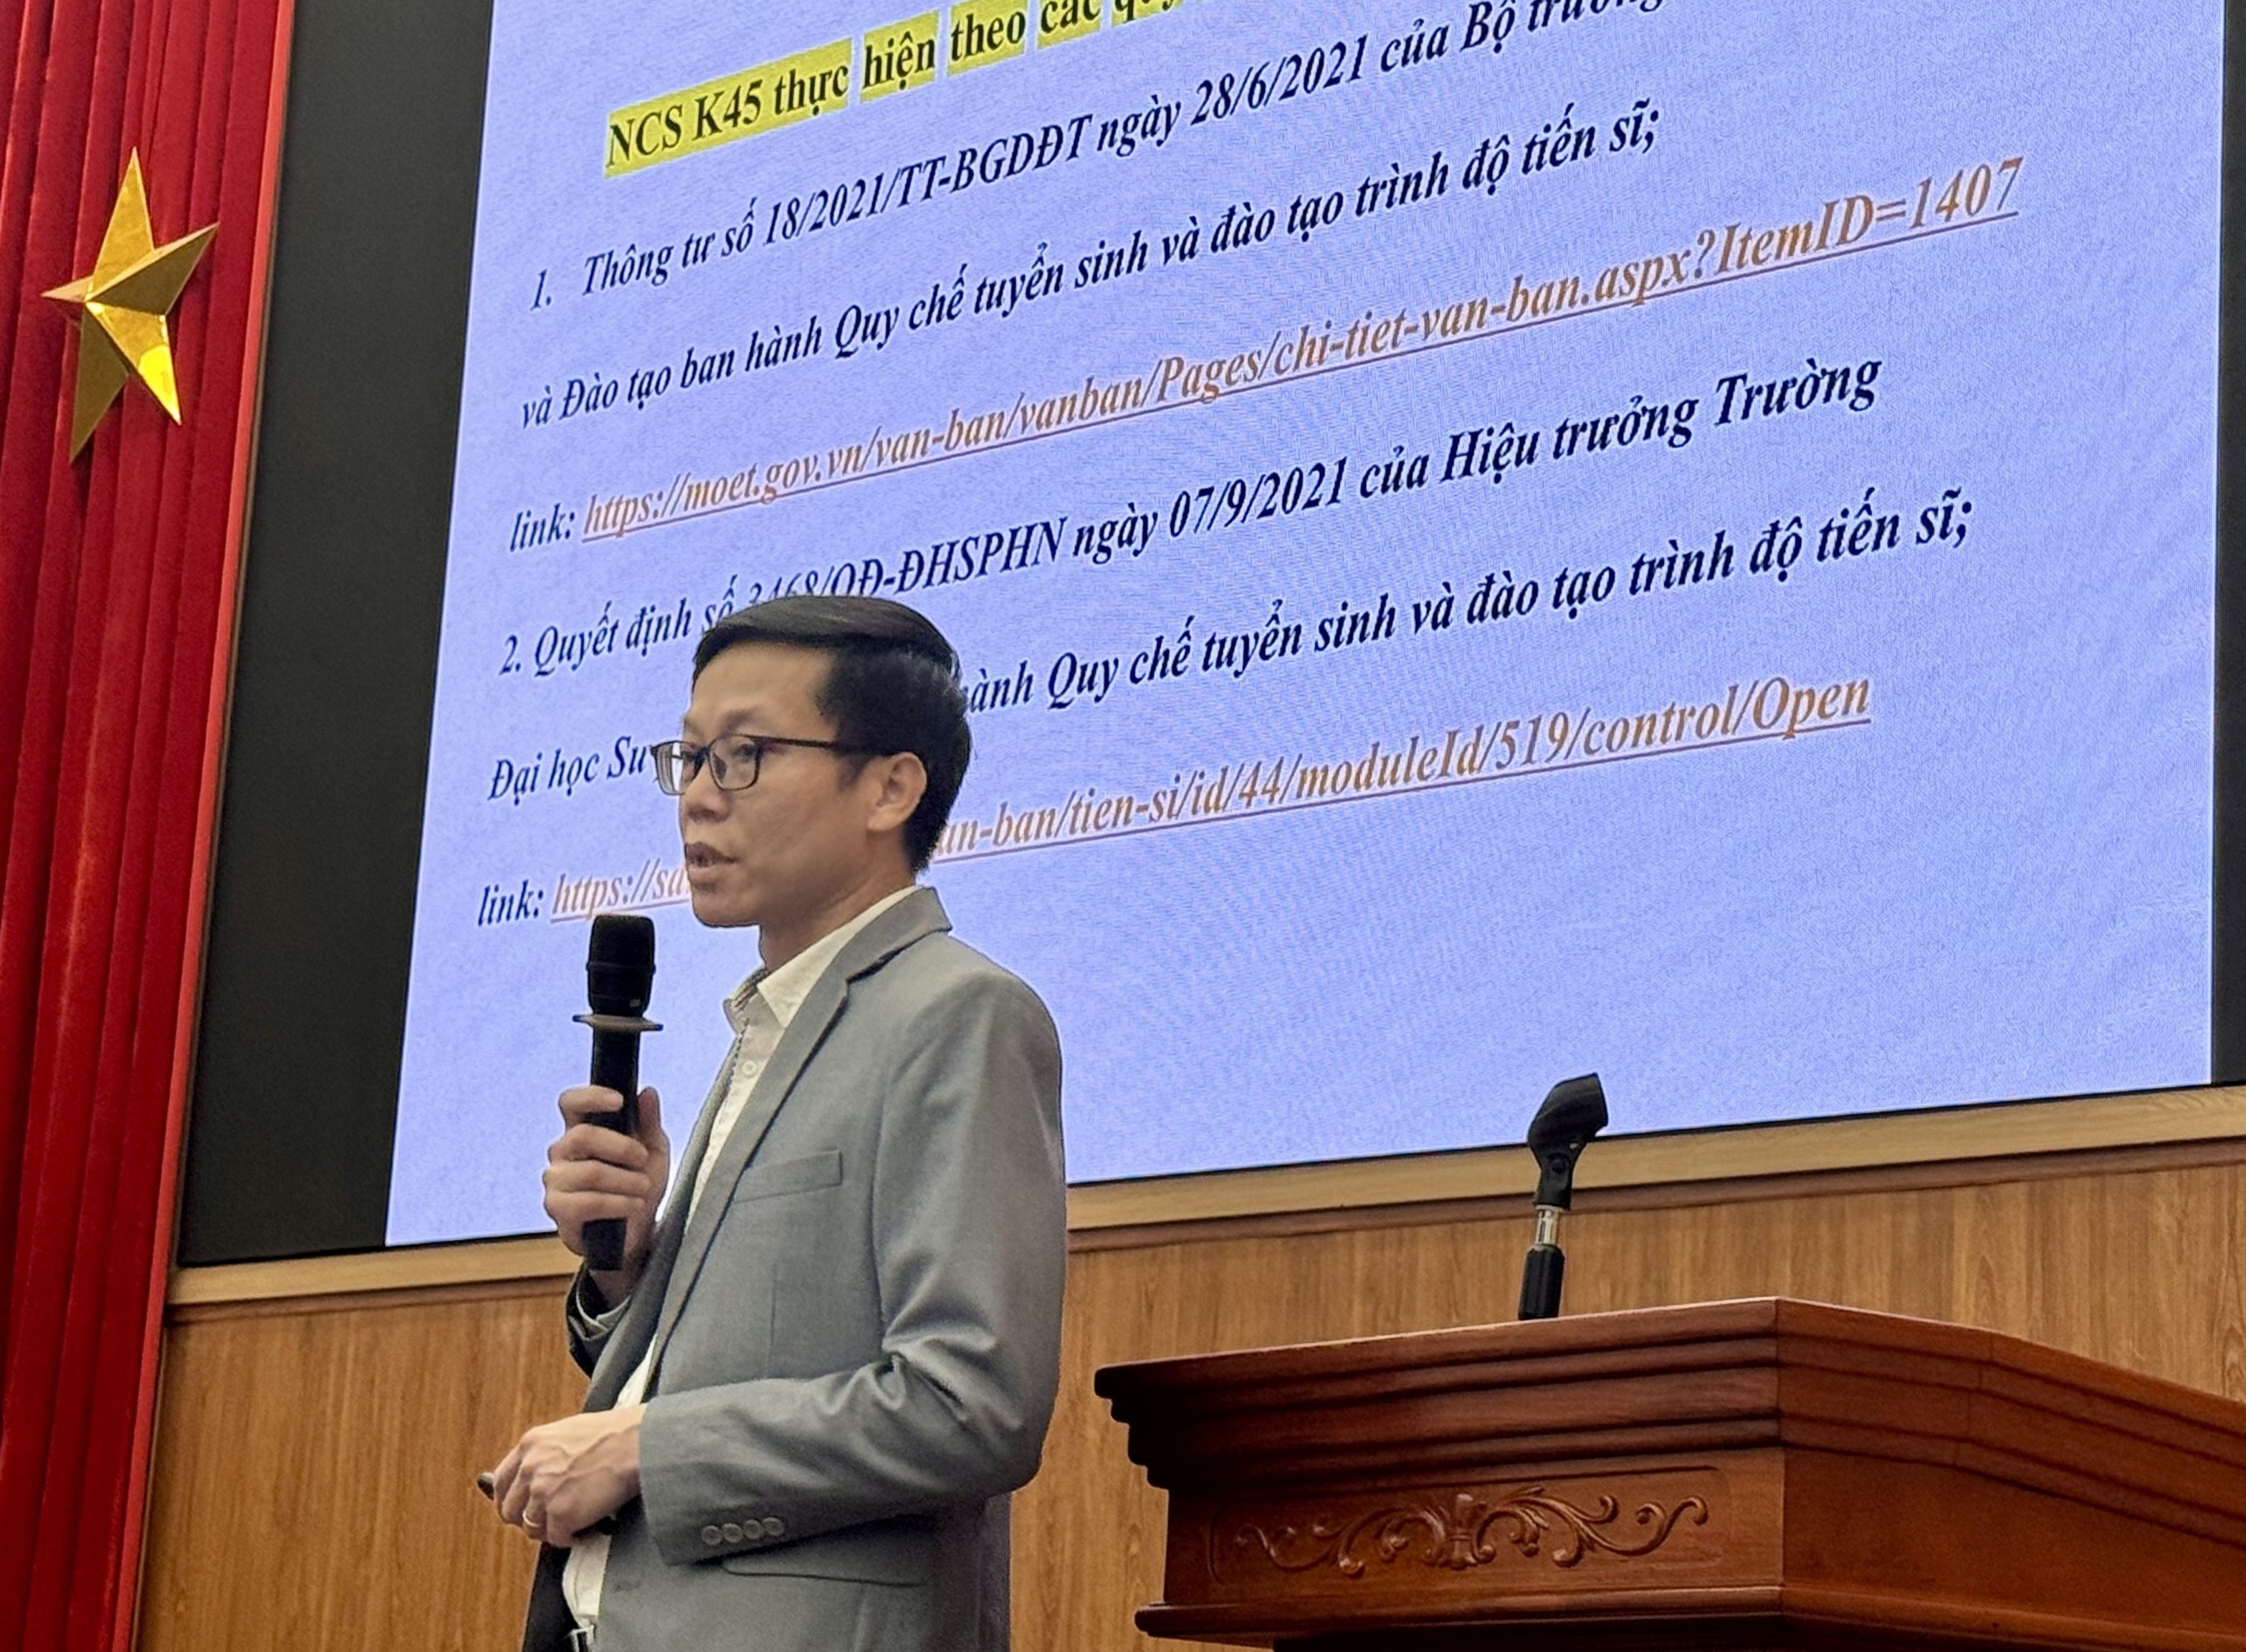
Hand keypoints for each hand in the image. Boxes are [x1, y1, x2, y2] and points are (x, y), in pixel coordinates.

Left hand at [491, 1405, 645, 1545]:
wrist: (638, 1443)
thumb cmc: (614, 1434)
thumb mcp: (567, 1432)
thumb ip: (546, 1453)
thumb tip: (538, 1475)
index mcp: (530, 1445)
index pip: (500, 1482)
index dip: (508, 1499)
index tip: (517, 1507)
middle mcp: (530, 1469)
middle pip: (510, 1510)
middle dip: (527, 1518)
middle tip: (546, 1520)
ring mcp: (543, 1493)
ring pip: (531, 1528)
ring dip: (549, 1529)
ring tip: (569, 1523)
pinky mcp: (561, 1514)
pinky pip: (556, 1538)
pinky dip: (569, 1538)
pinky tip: (584, 1528)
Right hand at [543, 1084, 668, 1300]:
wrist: (637, 1232)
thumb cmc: (639, 1185)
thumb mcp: (653, 1152)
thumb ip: (649, 1123)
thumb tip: (647, 1093)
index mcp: (582, 1130)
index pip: (571, 1103)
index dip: (590, 1097)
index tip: (619, 1101)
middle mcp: (562, 1153)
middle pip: (581, 1136)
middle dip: (621, 1147)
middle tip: (643, 1160)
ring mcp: (556, 1182)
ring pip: (588, 1171)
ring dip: (624, 1180)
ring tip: (643, 1189)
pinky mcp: (558, 1210)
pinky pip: (585, 1202)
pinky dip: (616, 1203)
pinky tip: (632, 1205)